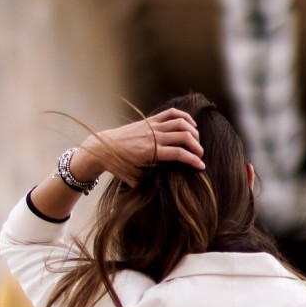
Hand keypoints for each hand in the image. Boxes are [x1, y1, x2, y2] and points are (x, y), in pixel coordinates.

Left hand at [73, 110, 205, 186]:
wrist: (103, 148)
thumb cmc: (119, 166)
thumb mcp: (135, 180)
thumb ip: (148, 183)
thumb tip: (161, 192)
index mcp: (151, 152)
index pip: (178, 153)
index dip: (193, 160)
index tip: (202, 167)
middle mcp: (153, 137)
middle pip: (183, 136)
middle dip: (196, 146)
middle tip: (201, 155)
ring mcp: (152, 126)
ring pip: (179, 123)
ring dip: (192, 131)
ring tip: (197, 141)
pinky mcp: (150, 120)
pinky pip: (170, 114)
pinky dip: (183, 116)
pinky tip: (191, 124)